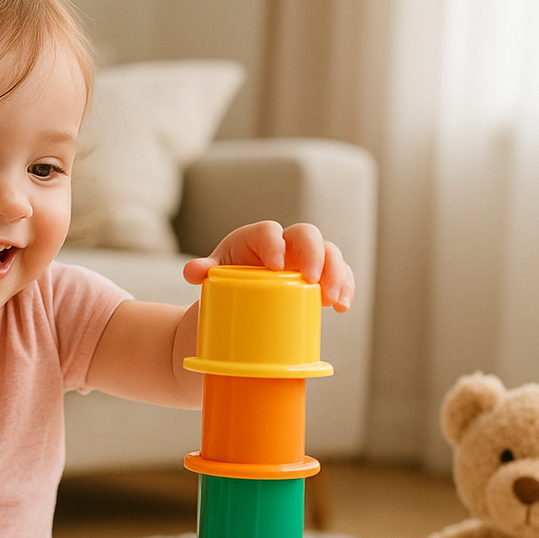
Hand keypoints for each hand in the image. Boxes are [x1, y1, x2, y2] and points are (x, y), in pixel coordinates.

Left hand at [183, 220, 353, 311]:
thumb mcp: (214, 273)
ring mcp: (306, 258)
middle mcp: (286, 242)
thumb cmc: (227, 277)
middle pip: (307, 236)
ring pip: (329, 253)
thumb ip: (203, 270)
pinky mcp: (321, 275)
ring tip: (333, 300)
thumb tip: (193, 271)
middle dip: (314, 256)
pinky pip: (340, 273)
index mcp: (258, 237)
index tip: (275, 266)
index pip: (268, 231)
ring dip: (336, 273)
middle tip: (313, 280)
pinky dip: (345, 287)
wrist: (241, 293)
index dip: (274, 243)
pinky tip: (343, 306)